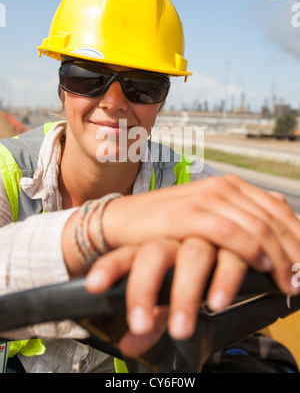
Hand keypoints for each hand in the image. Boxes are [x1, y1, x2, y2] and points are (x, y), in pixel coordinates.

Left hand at [85, 237, 247, 355]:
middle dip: (144, 289)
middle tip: (140, 325)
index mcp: (153, 246)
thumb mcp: (167, 290)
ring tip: (180, 328)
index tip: (95, 285)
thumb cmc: (184, 265)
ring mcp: (204, 238)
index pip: (126, 254)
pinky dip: (225, 281)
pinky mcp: (234, 244)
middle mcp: (176, 240)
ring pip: (193, 255)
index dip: (110, 268)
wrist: (216, 227)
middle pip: (155, 254)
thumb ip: (152, 317)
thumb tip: (128, 346)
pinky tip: (217, 302)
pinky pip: (231, 259)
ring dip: (186, 292)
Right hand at [100, 174, 299, 294]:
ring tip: (287, 285)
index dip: (299, 239)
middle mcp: (222, 187)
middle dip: (295, 255)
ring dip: (279, 260)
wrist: (124, 219)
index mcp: (231, 186)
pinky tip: (261, 269)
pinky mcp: (188, 214)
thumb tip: (278, 207)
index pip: (279, 211)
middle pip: (274, 221)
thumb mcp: (208, 213)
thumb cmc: (167, 222)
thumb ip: (241, 212)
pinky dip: (251, 252)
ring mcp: (205, 198)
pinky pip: (230, 233)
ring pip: (258, 228)